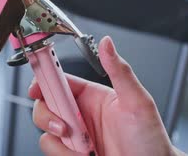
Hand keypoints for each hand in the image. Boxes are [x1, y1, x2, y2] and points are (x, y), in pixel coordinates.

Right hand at [29, 36, 185, 155]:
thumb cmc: (150, 139)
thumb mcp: (137, 102)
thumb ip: (120, 71)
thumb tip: (107, 44)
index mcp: (91, 95)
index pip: (59, 81)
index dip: (43, 81)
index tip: (37, 87)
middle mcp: (79, 114)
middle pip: (44, 105)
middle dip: (47, 116)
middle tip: (64, 127)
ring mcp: (75, 136)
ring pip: (46, 132)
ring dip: (60, 142)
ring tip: (84, 148)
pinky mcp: (71, 153)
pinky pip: (53, 150)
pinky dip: (63, 155)